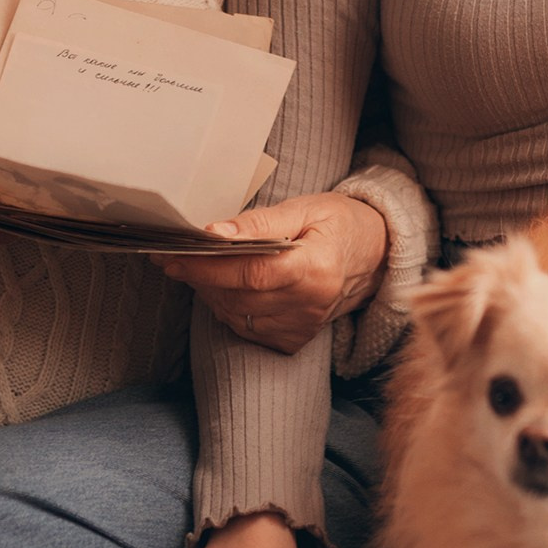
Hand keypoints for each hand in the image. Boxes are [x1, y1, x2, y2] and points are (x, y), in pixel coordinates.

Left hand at [155, 193, 389, 354]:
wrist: (373, 256)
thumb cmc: (337, 224)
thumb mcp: (304, 208)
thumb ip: (260, 222)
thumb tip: (215, 233)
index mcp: (317, 268)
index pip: (251, 273)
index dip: (208, 266)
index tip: (174, 255)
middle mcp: (310, 304)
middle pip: (238, 296)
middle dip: (200, 276)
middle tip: (177, 254)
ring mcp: (303, 327)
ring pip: (236, 315)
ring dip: (211, 291)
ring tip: (202, 266)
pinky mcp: (295, 340)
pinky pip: (246, 328)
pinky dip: (229, 308)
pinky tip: (228, 287)